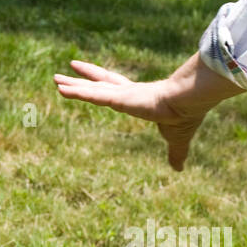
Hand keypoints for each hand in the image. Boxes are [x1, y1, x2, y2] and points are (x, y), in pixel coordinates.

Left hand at [53, 53, 245, 170]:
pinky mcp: (120, 97)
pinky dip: (77, 93)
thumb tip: (179, 169)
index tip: (88, 79)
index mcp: (139, 98)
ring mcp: (123, 94)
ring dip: (73, 85)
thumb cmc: (186, 116)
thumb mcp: (177, 139)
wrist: (191, 103)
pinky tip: (62, 90)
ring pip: (92, 90)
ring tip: (55, 80)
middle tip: (60, 77)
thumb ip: (175, 153)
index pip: (114, 89)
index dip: (99, 84)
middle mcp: (128, 93)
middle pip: (98, 85)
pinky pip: (93, 95)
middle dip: (80, 80)